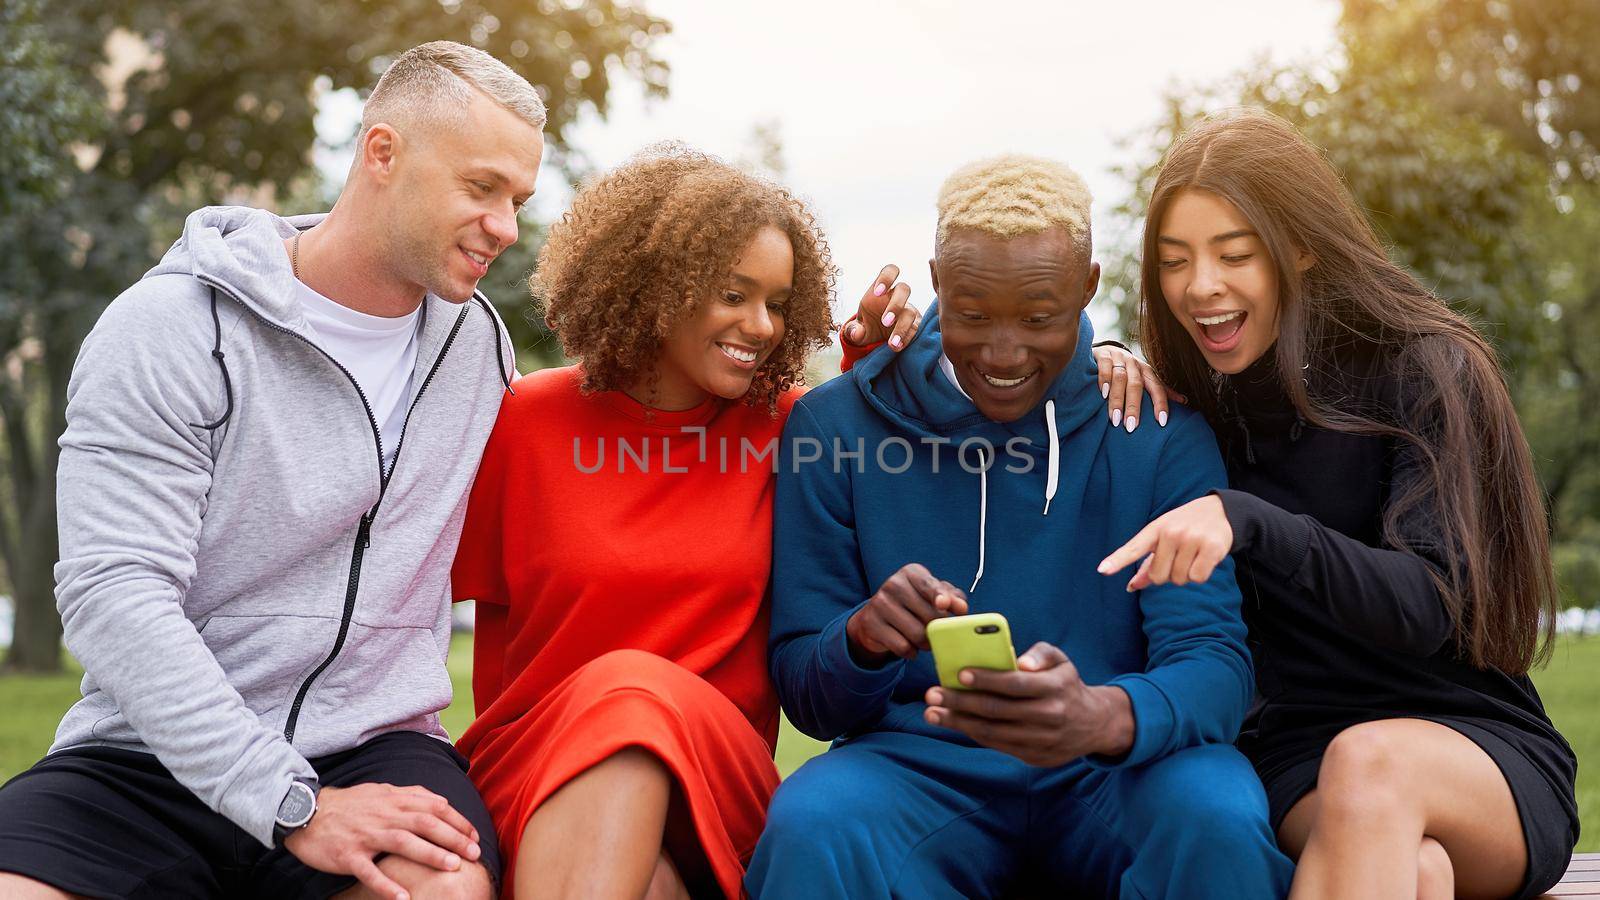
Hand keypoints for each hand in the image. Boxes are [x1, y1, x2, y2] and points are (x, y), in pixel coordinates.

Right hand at [284, 783, 481, 899]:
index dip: (458, 821)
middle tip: (474, 853)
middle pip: (425, 823)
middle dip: (453, 838)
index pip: (434, 807)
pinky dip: (386, 885)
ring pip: (403, 843)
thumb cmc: (350, 804)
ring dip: (430, 854)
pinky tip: (403, 898)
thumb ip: (409, 796)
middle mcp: (384, 815)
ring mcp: (366, 835)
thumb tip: (439, 802)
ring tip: (452, 867)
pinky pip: (369, 872)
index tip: (474, 835)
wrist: (306, 811)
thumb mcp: (382, 791)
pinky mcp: (348, 855)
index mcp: (394, 800)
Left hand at [842, 264, 920, 351]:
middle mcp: (896, 297)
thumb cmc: (867, 327)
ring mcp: (908, 310)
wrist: (876, 340)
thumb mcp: (856, 329)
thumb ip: (853, 330)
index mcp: (881, 290)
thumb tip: (856, 333)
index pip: (889, 271)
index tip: (877, 292)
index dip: (886, 277)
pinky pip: (916, 328)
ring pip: (910, 312)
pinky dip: (907, 338)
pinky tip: (897, 346)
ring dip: (901, 327)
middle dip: (895, 305)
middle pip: (904, 289)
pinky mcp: (915, 324)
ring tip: (891, 344)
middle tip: (884, 322)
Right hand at [845, 563, 967, 665]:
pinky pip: (902, 646)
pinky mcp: (871, 623)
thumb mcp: (933, 595)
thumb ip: (952, 598)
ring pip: (917, 634)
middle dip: (939, 630)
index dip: (940, 596)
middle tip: (937, 632)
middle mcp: (893, 584)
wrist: (877, 617)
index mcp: (911, 573)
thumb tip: (961, 608)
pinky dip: (911, 652)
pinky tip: (909, 647)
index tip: (944, 605)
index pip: (929, 586)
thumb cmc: (914, 604)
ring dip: (926, 643)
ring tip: (923, 640)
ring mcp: (880, 603)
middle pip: (929, 616)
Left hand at [922, 642, 1132, 766]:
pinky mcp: (1034, 757)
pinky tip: (954, 723)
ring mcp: (1041, 741)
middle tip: (931, 694)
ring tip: (932, 713)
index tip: (960, 674)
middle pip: (998, 711)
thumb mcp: (1062, 661)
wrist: (1093, 725)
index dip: (987, 680)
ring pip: (993, 732)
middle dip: (960, 702)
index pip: (1016, 684)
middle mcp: (1049, 717)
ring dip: (958, 723)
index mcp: (1056, 688)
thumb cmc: (1066, 684)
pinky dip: (973, 734)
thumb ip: (1041, 653)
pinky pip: (997, 745)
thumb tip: (1021, 661)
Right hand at [1093, 344, 1184, 431]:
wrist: (1107, 350)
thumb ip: (1161, 390)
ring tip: (1115, 418)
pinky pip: (1104, 368)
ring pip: (1120, 378)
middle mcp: (1135, 364)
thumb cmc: (1128, 370)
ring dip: (1117, 399)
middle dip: (1134, 407)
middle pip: (1136, 385)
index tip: (1162, 422)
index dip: (1161, 404)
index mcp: (1147, 371)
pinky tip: (1103, 395)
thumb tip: (1184, 401)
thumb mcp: (1145, 378)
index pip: (1157, 388)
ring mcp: (1119, 358)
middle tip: (1131, 427)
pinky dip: (1104, 381)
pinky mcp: (1103, 355)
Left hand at [1097, 494, 1231, 590]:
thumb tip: (1131, 586)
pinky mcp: (1211, 547)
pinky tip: (1204, 559)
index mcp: (1155, 529)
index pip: (1133, 548)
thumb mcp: (1163, 537)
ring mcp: (1191, 539)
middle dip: (1168, 575)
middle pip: (1158, 577)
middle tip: (1179, 558)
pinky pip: (1197, 578)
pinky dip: (1201, 575)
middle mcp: (1171, 532)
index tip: (1102, 570)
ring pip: (1179, 580)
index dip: (1117, 561)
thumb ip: (1147, 562)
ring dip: (1186, 574)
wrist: (1220, 510)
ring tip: (1193, 555)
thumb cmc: (1185, 527)